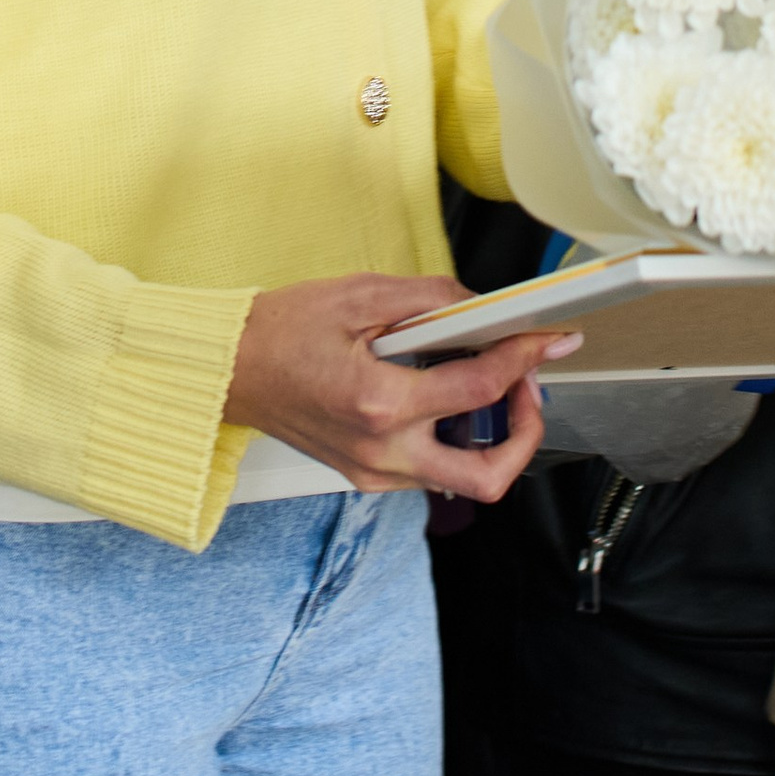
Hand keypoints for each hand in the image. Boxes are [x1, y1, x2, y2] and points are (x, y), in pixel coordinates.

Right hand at [222, 274, 574, 503]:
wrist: (229, 369)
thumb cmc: (281, 330)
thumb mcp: (357, 295)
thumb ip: (427, 298)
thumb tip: (477, 304)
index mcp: (381, 403)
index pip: (479, 387)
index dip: (523, 357)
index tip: (544, 338)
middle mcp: (383, 452)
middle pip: (488, 475)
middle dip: (527, 432)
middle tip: (530, 386)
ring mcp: (375, 472)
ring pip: (463, 480)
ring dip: (494, 438)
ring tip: (494, 387)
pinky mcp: (367, 477)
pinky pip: (431, 473)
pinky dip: (455, 440)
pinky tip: (449, 401)